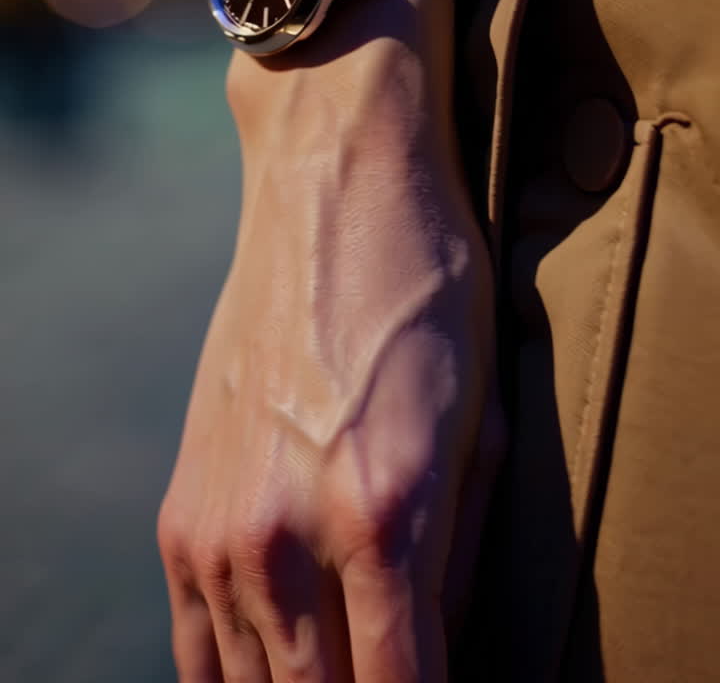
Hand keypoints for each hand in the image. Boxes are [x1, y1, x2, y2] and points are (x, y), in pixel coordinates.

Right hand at [157, 0, 502, 681]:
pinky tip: (275, 654)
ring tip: (339, 659)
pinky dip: (238, 669)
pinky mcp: (181, 508)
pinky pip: (196, 642)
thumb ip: (461, 562)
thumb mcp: (485, 424)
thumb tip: (437, 648)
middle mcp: (283, 536)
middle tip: (390, 662)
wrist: (331, 192)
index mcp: (382, 516)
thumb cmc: (427, 291)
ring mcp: (219, 526)